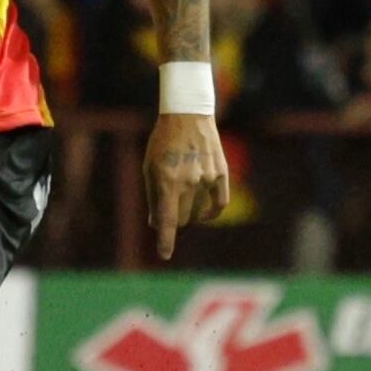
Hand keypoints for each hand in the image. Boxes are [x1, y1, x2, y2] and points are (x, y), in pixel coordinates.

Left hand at [145, 112, 230, 259]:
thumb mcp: (149, 168)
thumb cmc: (162, 143)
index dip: (165, 241)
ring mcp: (207, 178)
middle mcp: (189, 182)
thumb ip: (154, 197)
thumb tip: (157, 224)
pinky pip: (219, 204)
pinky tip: (203, 214)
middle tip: (167, 213)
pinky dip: (209, 213)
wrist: (188, 115)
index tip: (164, 255)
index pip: (167, 220)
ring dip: (188, 216)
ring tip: (181, 203)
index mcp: (167, 181)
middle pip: (182, 220)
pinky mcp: (221, 174)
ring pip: (198, 214)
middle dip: (172, 222)